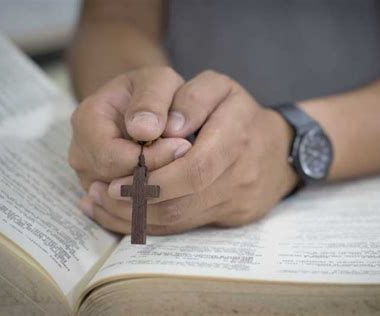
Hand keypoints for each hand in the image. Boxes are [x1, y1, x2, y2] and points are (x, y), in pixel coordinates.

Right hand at [69, 67, 191, 219]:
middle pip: (116, 185)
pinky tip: (179, 188)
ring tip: (183, 170)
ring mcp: (92, 179)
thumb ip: (151, 100)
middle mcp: (82, 155)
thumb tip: (144, 130)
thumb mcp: (157, 81)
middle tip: (188, 158)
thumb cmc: (153, 92)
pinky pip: (129, 212)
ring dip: (159, 191)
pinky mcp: (108, 196)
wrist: (145, 105)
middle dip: (157, 176)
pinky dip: (156, 205)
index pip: (113, 157)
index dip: (150, 158)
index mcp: (86, 121)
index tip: (184, 145)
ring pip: (124, 204)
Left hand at [87, 70, 297, 233]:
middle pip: (182, 203)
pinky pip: (189, 227)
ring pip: (182, 222)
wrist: (279, 149)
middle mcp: (241, 175)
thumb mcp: (219, 87)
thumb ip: (191, 99)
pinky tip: (128, 217)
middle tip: (101, 196)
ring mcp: (240, 201)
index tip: (113, 182)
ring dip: (138, 218)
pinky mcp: (235, 217)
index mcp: (237, 136)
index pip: (192, 170)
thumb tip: (162, 129)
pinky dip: (155, 225)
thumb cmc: (240, 113)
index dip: (150, 181)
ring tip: (104, 206)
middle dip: (136, 204)